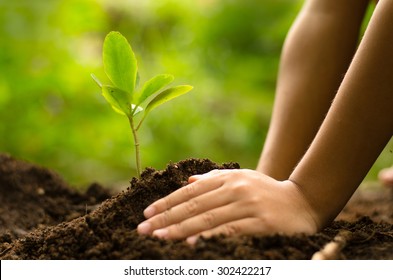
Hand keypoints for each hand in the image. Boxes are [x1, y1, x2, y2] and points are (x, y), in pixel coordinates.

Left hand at [137, 169, 318, 243]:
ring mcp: (249, 205)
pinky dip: (208, 237)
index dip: (167, 202)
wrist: (304, 203)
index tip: (147, 214)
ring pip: (208, 218)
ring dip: (180, 229)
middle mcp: (236, 188)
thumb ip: (215, 180)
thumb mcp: (242, 179)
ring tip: (159, 238)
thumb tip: (189, 181)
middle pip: (194, 205)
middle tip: (143, 229)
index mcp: (229, 178)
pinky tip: (190, 243)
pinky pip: (229, 231)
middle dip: (166, 218)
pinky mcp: (261, 223)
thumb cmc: (267, 193)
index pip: (191, 191)